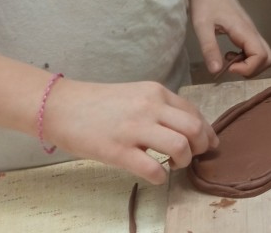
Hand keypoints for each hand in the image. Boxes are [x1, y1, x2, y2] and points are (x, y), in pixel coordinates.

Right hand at [42, 78, 217, 183]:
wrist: (62, 106)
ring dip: (184, 161)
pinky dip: (161, 177)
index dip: (207, 130)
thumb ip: (160, 107)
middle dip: (202, 145)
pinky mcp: (118, 151)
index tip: (208, 143)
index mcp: (157, 92)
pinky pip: (152, 168)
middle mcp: (151, 107)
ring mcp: (135, 129)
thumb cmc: (100, 103)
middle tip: (193, 156)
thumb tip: (185, 127)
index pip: (194, 112)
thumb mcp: (137, 95)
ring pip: (180, 146)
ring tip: (174, 165)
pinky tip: (156, 176)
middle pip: (195, 128)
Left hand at [185, 0, 270, 77]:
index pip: (261, 56)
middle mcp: (252, 31)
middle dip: (253, 70)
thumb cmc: (204, 1)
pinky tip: (228, 54)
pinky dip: (246, 58)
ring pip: (264, 54)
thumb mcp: (202, 26)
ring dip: (249, 64)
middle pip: (269, 58)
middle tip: (231, 68)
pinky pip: (255, 49)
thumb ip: (209, 48)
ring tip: (228, 61)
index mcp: (244, 30)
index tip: (228, 67)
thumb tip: (216, 72)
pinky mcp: (246, 30)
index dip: (248, 69)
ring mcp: (250, 30)